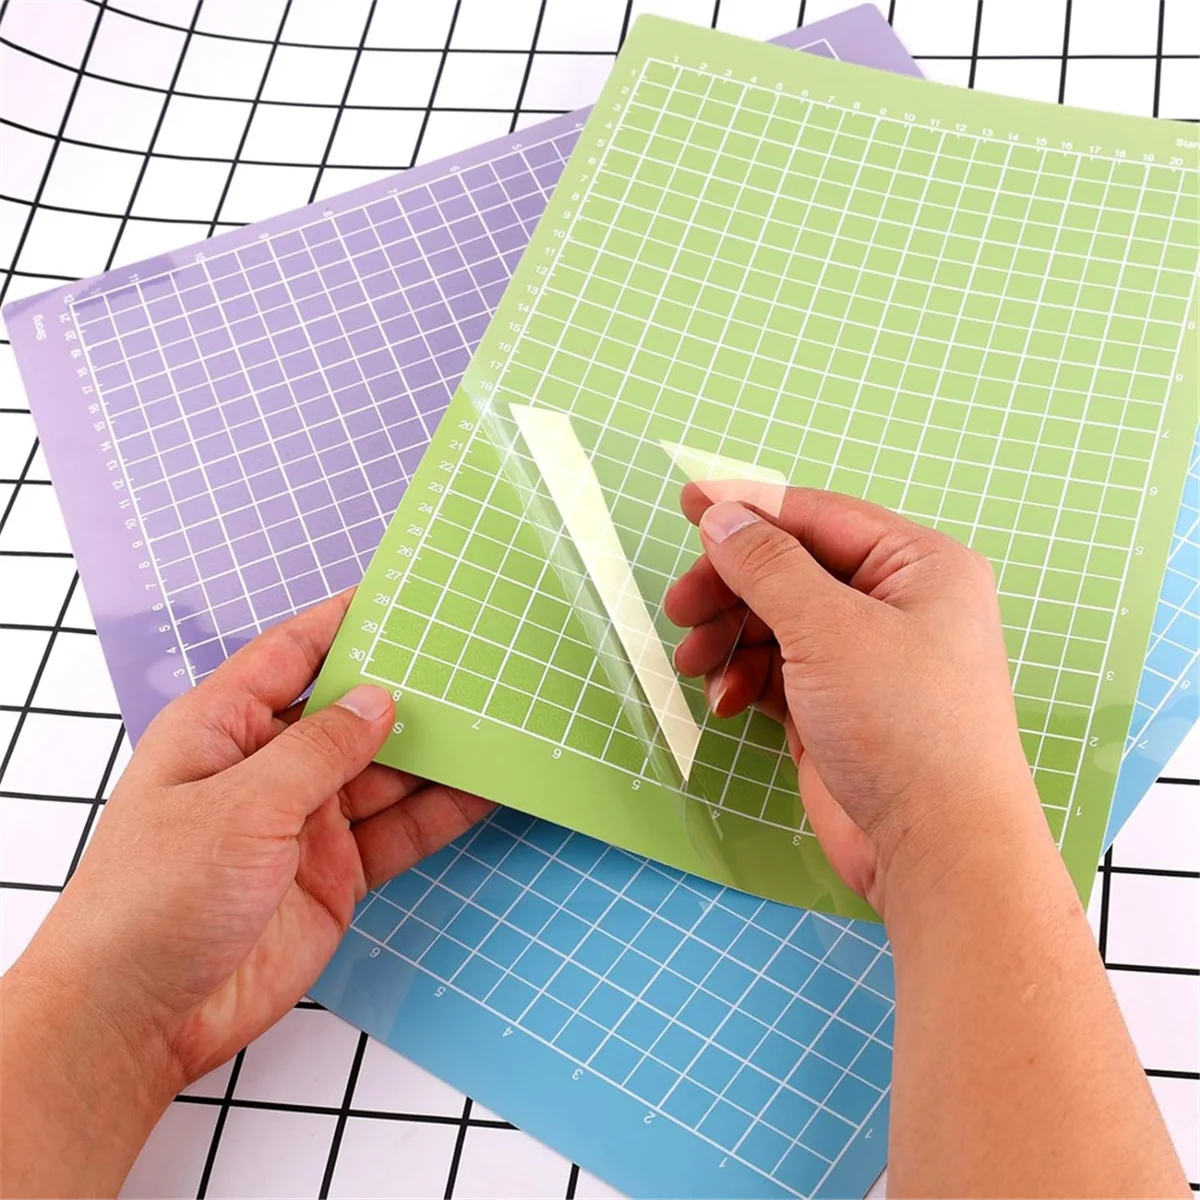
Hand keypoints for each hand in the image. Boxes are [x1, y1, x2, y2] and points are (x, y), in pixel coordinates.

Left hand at [2, 591, 491, 1195]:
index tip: (400, 597)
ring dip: (434, 753)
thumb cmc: (155, 898)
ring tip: (494, 721)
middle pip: (349, 713)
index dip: (343, 622)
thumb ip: (319, 751)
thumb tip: (379, 701)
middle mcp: (267, 768)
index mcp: (224, 728)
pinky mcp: (335, 874)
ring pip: (384, 772)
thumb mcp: (241, 806)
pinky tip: (482, 790)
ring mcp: (305, 822)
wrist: (143, 1018)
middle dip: (405, 690)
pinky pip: (398, 831)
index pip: (291, 654)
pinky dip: (440, 812)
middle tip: (470, 662)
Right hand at [665, 485, 1040, 913]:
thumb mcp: (830, 629)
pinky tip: (727, 702)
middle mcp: (895, 605)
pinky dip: (744, 679)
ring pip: (775, 622)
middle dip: (730, 588)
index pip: (818, 517)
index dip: (749, 510)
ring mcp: (866, 659)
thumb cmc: (907, 728)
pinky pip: (776, 671)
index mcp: (918, 566)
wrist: (937, 848)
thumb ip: (768, 567)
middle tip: (681, 607)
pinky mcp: (837, 706)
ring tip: (694, 663)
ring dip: (729, 638)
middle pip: (790, 570)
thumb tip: (725, 517)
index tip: (688, 504)